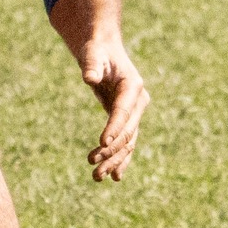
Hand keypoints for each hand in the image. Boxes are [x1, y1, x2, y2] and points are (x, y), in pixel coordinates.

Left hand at [79, 32, 147, 181]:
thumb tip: (89, 78)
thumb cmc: (97, 51)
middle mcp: (138, 102)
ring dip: (114, 160)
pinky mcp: (127, 119)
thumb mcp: (93, 54)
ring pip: (128, 142)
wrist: (104, 50)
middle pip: (127, 131)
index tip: (101, 144)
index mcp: (132, 87)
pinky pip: (126, 142)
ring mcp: (135, 113)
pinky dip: (120, 159)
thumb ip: (92, 66)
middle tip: (92, 165)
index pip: (122, 112)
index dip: (113, 128)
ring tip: (97, 177)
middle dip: (111, 150)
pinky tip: (113, 176)